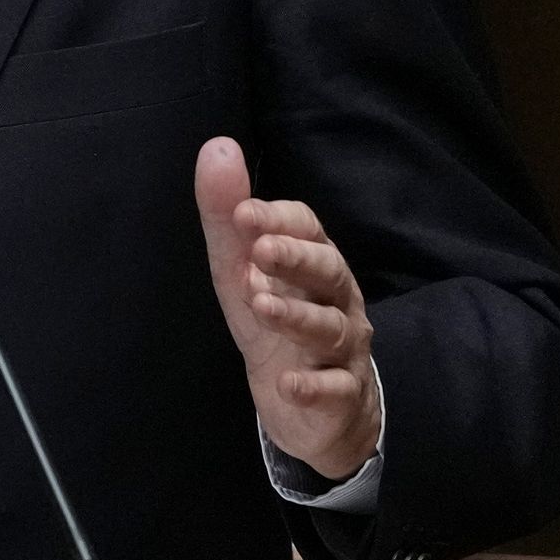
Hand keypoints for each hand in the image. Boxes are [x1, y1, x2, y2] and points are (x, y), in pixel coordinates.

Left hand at [194, 136, 380, 484]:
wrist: (318, 411)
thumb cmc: (278, 328)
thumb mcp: (243, 274)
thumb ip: (229, 219)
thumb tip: (216, 148)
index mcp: (314, 263)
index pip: (307, 228)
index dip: (278, 218)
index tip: (243, 212)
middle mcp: (337, 300)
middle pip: (328, 271)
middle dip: (296, 257)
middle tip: (261, 250)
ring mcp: (344, 349)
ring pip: (330, 327)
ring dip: (297, 315)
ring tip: (261, 304)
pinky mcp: (342, 395)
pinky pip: (336, 389)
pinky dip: (314, 386)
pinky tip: (288, 383)